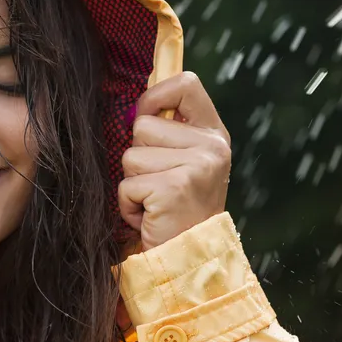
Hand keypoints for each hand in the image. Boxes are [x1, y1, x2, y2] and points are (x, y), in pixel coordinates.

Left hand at [118, 72, 231, 251]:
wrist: (187, 257)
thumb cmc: (177, 208)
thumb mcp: (183, 161)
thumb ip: (168, 130)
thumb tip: (136, 102)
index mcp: (214, 134)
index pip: (186, 84)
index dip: (155, 96)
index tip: (147, 117)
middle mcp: (211, 147)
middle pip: (142, 126)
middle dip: (138, 158)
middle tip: (158, 184)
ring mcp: (196, 167)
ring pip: (130, 156)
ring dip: (132, 183)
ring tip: (154, 202)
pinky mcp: (174, 189)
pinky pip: (126, 184)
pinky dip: (128, 205)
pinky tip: (149, 216)